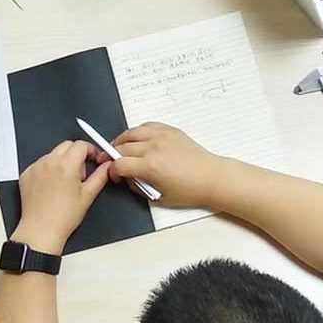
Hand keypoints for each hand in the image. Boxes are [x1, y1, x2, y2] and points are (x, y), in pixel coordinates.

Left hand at [12, 141, 112, 252]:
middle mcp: (49, 163)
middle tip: (80, 172)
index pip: (80, 145)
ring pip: (53, 154)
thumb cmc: (62, 218)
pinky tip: (52, 186)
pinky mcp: (26, 173)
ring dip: (62, 161)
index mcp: (66, 166)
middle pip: (67, 145)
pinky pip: (40, 163)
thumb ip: (100, 176)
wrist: (41, 230)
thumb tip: (107, 166)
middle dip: (76, 154)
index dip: (90, 150)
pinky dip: (48, 169)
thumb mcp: (88, 195)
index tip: (92, 158)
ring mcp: (36, 167)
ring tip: (64, 183)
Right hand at [100, 122, 229, 207]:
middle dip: (112, 155)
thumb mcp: (159, 197)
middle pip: (121, 147)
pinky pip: (146, 125)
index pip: (119, 164)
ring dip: (121, 140)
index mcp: (151, 166)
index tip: (113, 174)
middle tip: (111, 161)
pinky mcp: (170, 130)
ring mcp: (162, 136)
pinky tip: (137, 139)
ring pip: (131, 132)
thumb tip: (127, 177)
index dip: (111, 171)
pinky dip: (138, 132)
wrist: (211, 177)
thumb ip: (138, 186)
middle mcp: (154, 148)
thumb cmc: (189, 190)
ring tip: (120, 147)